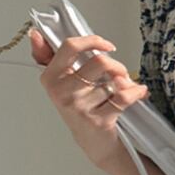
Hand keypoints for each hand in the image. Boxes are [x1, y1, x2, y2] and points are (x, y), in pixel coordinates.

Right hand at [28, 28, 148, 170]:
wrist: (92, 141)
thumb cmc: (79, 106)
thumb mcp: (61, 80)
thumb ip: (47, 55)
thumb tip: (35, 33)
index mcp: (50, 77)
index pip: (70, 46)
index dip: (92, 40)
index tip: (106, 45)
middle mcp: (61, 92)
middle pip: (99, 62)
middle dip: (116, 65)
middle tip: (119, 73)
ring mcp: (79, 107)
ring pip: (113, 79)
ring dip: (127, 81)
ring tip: (126, 87)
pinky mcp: (97, 120)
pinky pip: (123, 97)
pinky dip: (136, 92)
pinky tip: (139, 91)